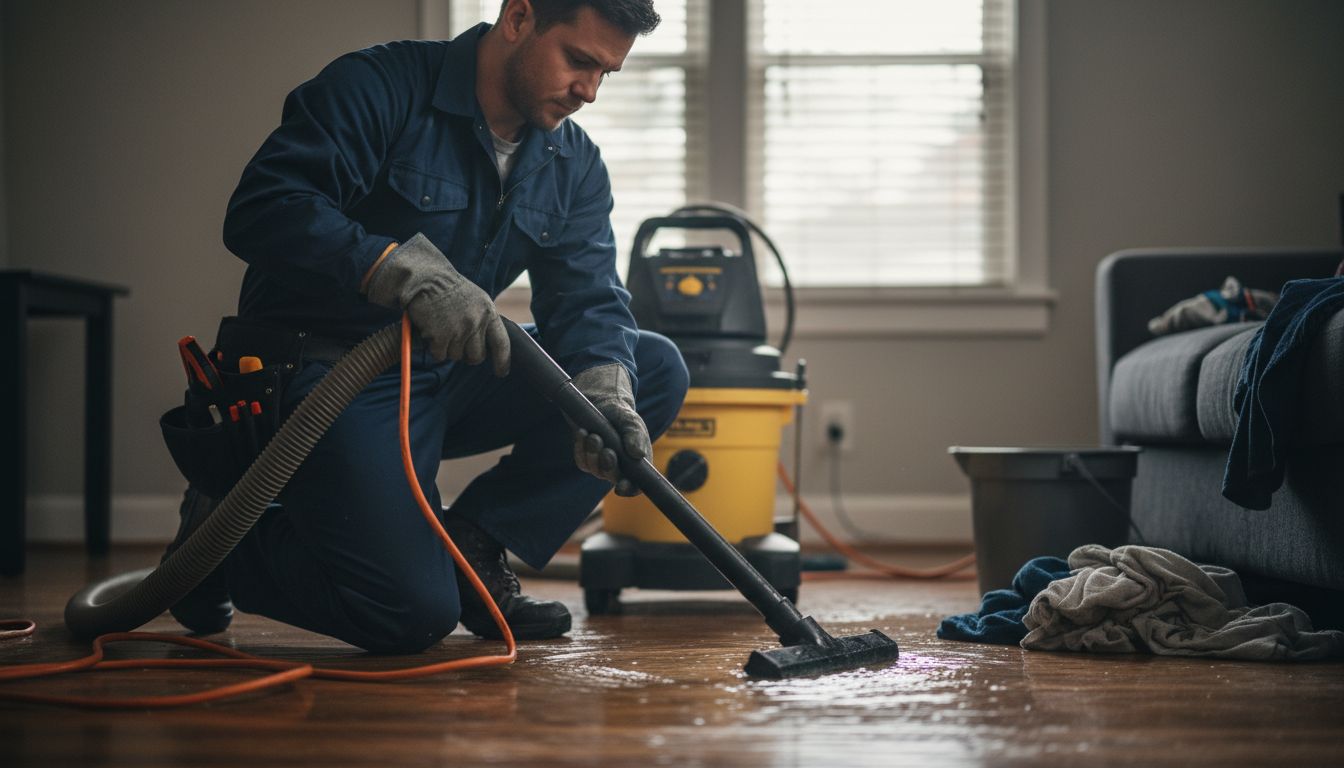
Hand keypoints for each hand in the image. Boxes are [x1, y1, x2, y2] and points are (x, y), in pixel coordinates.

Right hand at [365, 233, 509, 374]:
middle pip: (476, 356)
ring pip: (456, 356)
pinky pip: (440, 355)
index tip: (501, 372)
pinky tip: (432, 330)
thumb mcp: (476, 299)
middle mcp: (476, 322)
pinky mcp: (441, 336)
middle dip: (466, 354)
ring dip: (447, 348)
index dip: (502, 361)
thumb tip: (488, 346)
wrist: (425, 278)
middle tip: (455, 341)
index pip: (501, 343)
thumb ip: (483, 320)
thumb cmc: (448, 289)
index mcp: (488, 312)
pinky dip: (434, 348)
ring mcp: (459, 330)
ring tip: (441, 328)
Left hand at [571, 363, 649, 495]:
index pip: (635, 485)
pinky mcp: (586, 457)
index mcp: (636, 463)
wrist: (600, 401)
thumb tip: (638, 454)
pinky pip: (582, 460)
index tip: (621, 487)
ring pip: (595, 469)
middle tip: (608, 451)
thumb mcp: (631, 421)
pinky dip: (581, 448)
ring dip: (593, 454)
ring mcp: (601, 464)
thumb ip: (636, 435)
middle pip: (613, 478)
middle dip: (609, 466)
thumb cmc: (620, 414)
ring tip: (594, 435)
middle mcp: (619, 467)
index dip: (629, 489)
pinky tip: (583, 433)